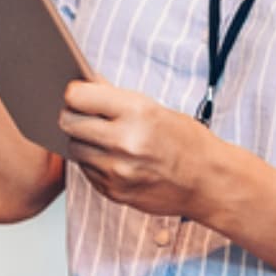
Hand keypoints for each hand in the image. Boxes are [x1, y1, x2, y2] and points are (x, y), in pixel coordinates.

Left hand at [59, 81, 219, 220]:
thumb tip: (85, 83)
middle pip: (68, 122)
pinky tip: (111, 158)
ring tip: (101, 137)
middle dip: (72, 115)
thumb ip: (116, 98)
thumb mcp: (154, 108)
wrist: (208, 182)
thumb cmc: (186, 141)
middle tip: (83, 114)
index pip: (77, 96)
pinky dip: (93, 163)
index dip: (74, 93)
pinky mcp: (114, 192)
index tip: (78, 93)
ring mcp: (117, 170)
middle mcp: (124, 141)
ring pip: (74, 148)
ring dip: (82, 141)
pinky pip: (86, 171)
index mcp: (136, 112)